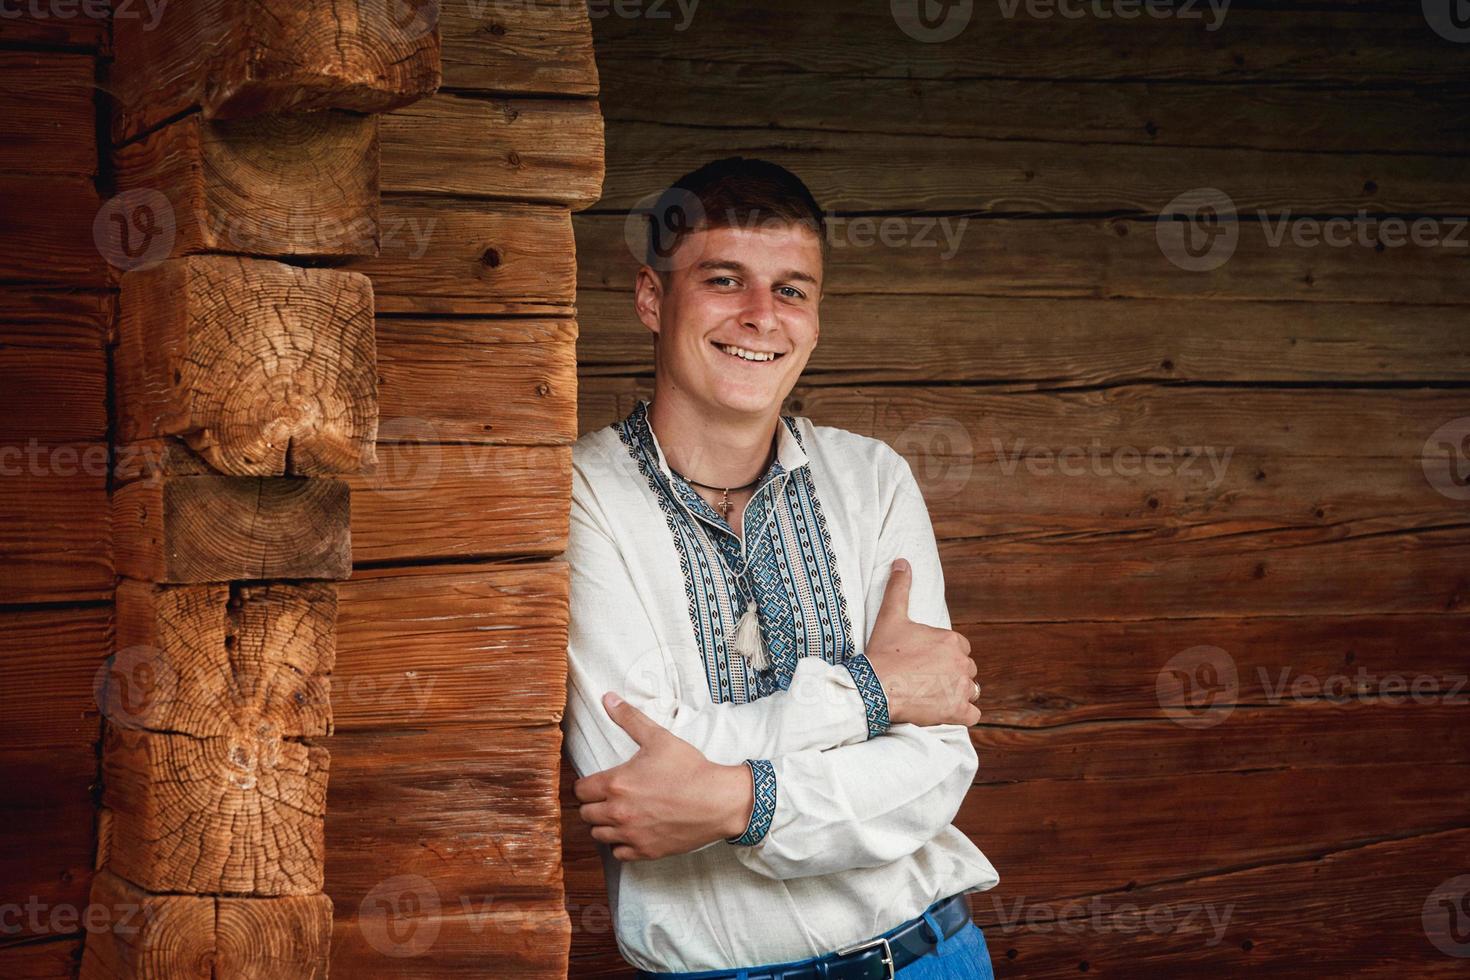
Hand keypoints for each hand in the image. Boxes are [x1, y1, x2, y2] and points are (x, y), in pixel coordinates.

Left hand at [573, 693, 755, 860]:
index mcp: (616, 783)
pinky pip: (618, 854)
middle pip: (585, 814)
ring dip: (604, 825)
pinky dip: (621, 844)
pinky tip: (632, 831)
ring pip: (598, 835)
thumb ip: (629, 718)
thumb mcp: (658, 738)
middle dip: (594, 804)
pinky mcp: (646, 851)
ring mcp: (632, 834)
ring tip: (619, 814)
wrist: (718, 800)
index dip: (586, 785)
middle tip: (609, 797)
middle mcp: (619, 812)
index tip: (598, 782)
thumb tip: (607, 698)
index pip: (580, 790)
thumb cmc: (689, 768)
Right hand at [863, 558, 981, 726]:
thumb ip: (899, 588)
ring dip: (958, 693)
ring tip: (934, 695)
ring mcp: (962, 688)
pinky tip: (944, 711)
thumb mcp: (890, 617)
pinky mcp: (958, 711)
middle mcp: (962, 663)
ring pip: (971, 690)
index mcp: (951, 640)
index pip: (959, 648)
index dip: (943, 655)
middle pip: (965, 669)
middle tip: (925, 680)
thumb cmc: (883, 652)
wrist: (876, 687)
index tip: (925, 662)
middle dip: (951, 674)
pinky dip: (962, 714)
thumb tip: (902, 562)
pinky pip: (972, 714)